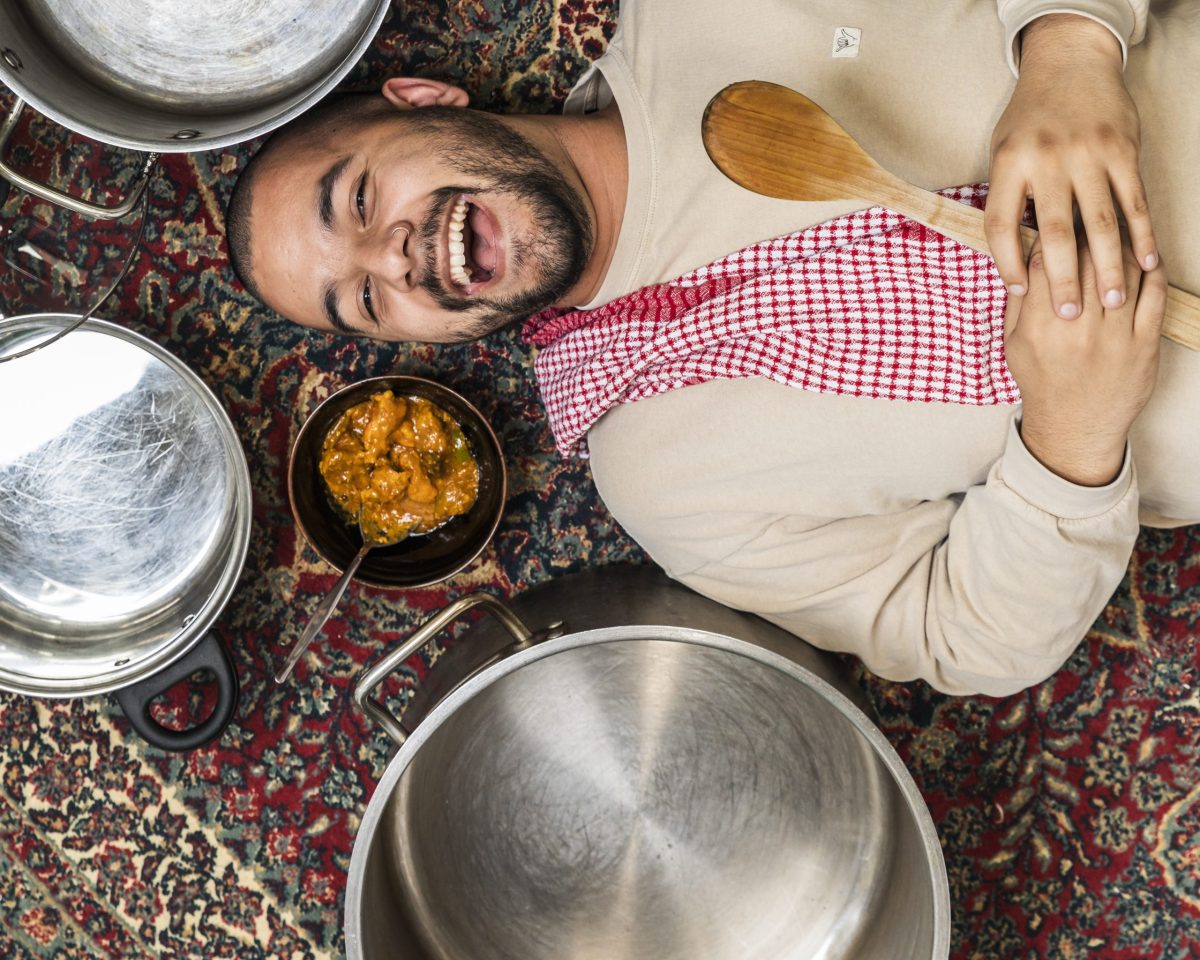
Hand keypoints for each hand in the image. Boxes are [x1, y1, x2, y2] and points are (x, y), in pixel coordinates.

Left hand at [986, 14, 1156, 320]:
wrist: (1067, 63)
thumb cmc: (1028, 118)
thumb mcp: (1003, 153)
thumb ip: (1008, 199)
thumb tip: (1014, 255)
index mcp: (1008, 165)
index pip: (1001, 225)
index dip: (1007, 263)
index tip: (1019, 292)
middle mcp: (1047, 161)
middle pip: (1055, 232)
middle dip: (1063, 279)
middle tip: (1070, 316)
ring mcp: (1087, 155)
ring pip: (1100, 222)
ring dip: (1108, 266)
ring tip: (1111, 301)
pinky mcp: (1121, 151)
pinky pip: (1133, 201)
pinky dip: (1142, 234)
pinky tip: (1148, 262)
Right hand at [1004, 236, 1164, 486]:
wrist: (1075, 427)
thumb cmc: (1043, 383)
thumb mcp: (1015, 346)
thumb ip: (1019, 305)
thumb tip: (1022, 263)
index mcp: (1040, 329)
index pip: (1045, 265)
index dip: (1050, 239)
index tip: (1054, 226)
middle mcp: (1077, 330)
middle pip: (1086, 261)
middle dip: (1085, 233)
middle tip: (1088, 216)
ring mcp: (1114, 337)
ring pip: (1123, 271)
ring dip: (1121, 245)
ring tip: (1116, 231)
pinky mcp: (1144, 344)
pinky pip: (1153, 294)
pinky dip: (1151, 269)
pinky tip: (1144, 257)